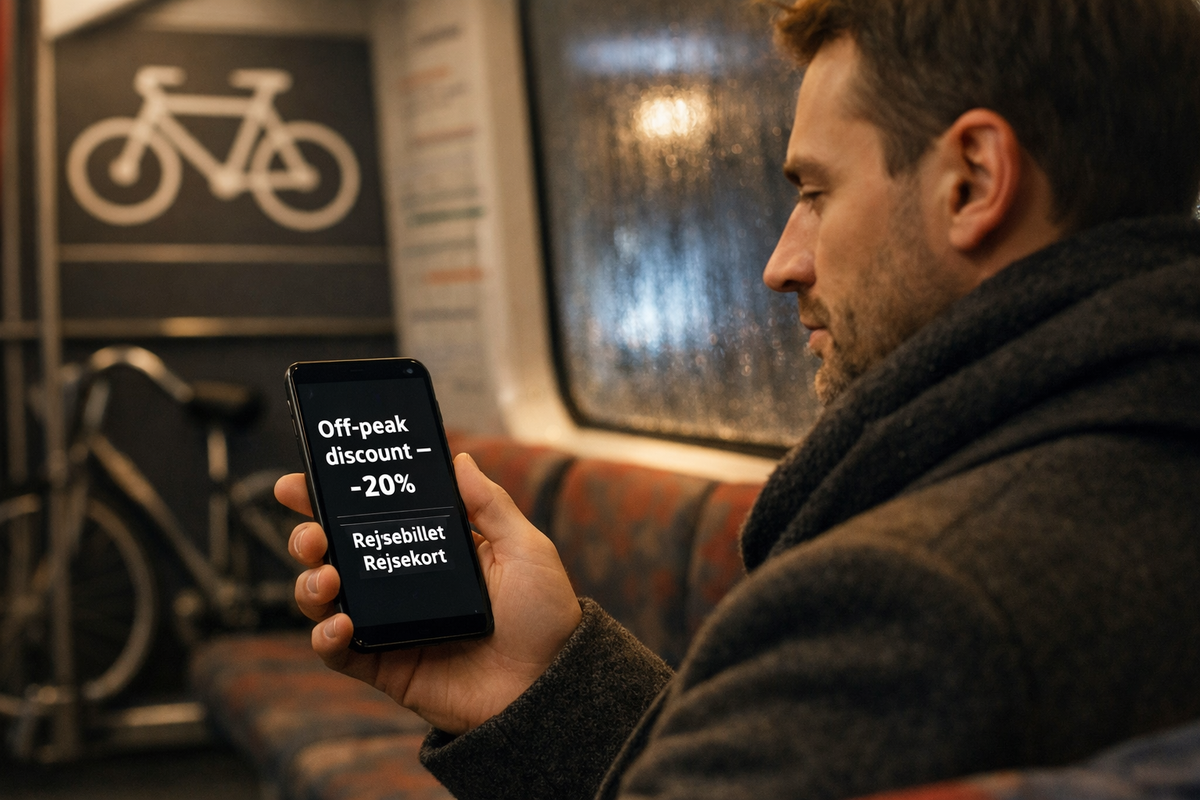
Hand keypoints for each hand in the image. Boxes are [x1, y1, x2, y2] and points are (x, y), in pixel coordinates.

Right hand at [275, 453, 581, 733]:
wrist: (549, 687)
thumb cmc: (545, 618)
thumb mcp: (525, 549)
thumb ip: (490, 505)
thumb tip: (458, 459)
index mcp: (431, 549)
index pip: (373, 517)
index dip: (333, 498)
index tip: (302, 481)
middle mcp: (403, 584)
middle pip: (337, 553)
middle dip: (309, 536)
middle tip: (312, 532)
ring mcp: (389, 626)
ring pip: (326, 599)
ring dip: (310, 584)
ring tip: (327, 577)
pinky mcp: (385, 667)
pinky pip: (338, 653)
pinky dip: (325, 637)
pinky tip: (340, 623)